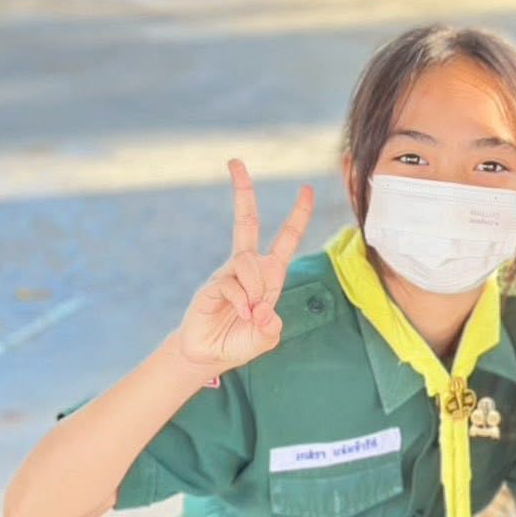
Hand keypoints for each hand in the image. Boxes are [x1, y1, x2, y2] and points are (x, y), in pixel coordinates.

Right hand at [176, 160, 313, 374]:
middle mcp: (248, 267)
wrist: (209, 355)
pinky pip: (232, 283)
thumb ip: (271, 325)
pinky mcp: (212, 283)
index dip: (297, 215)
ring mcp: (228, 272)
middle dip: (242, 192)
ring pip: (247, 263)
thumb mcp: (267, 336)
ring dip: (254, 290)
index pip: (286, 238)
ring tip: (249, 313)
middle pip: (245, 222)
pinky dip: (241, 301)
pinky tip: (240, 314)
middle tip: (234, 161)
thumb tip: (263, 309)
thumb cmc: (241, 341)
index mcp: (269, 274)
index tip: (306, 189)